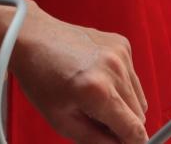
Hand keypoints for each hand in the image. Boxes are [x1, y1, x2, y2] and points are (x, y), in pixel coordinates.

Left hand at [12, 12, 147, 142]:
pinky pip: (132, 76)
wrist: (31, 37)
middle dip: (123, 124)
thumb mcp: (61, 121)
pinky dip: (120, 83)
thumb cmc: (39, 77)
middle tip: (97, 119)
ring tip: (94, 96)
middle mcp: (113, 69)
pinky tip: (96, 77)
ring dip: (123, 104)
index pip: (135, 130)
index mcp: (98, 91)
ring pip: (138, 96)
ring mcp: (119, 53)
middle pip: (139, 115)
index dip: (132, 143)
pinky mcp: (121, 43)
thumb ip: (96, 140)